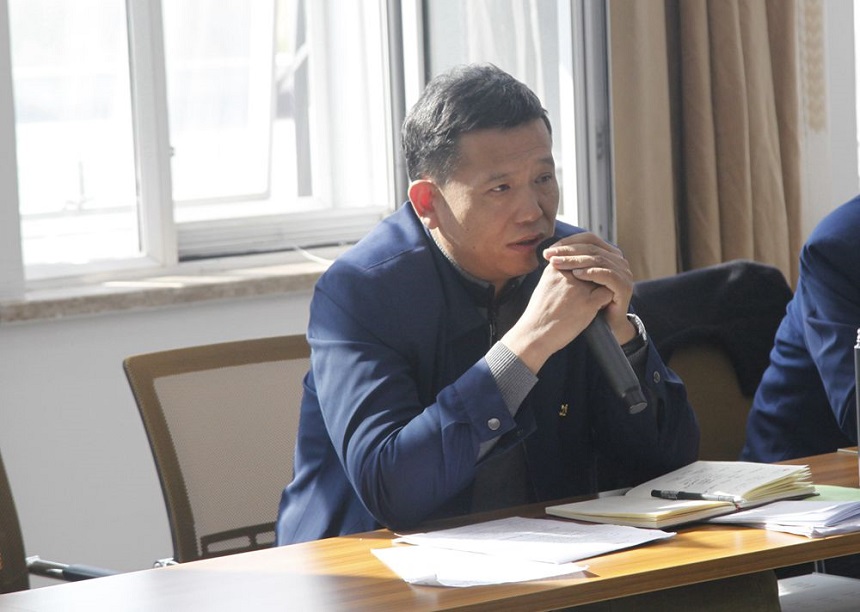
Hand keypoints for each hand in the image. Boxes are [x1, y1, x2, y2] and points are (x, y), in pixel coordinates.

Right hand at [502, 232, 636, 372]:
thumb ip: (558, 273)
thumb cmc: (539, 312)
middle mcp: (568, 274)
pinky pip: (607, 293)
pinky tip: (601, 305)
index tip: (588, 272)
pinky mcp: (588, 303)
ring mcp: (579, 289)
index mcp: (556, 268)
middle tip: (599, 281)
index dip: (588, 262)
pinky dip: (606, 298)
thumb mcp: (544, 285)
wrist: (534, 333)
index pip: (580, 256)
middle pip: (592, 264)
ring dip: (603, 283)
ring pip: (602, 277)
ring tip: (600, 292)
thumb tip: (572, 265)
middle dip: (597, 270)